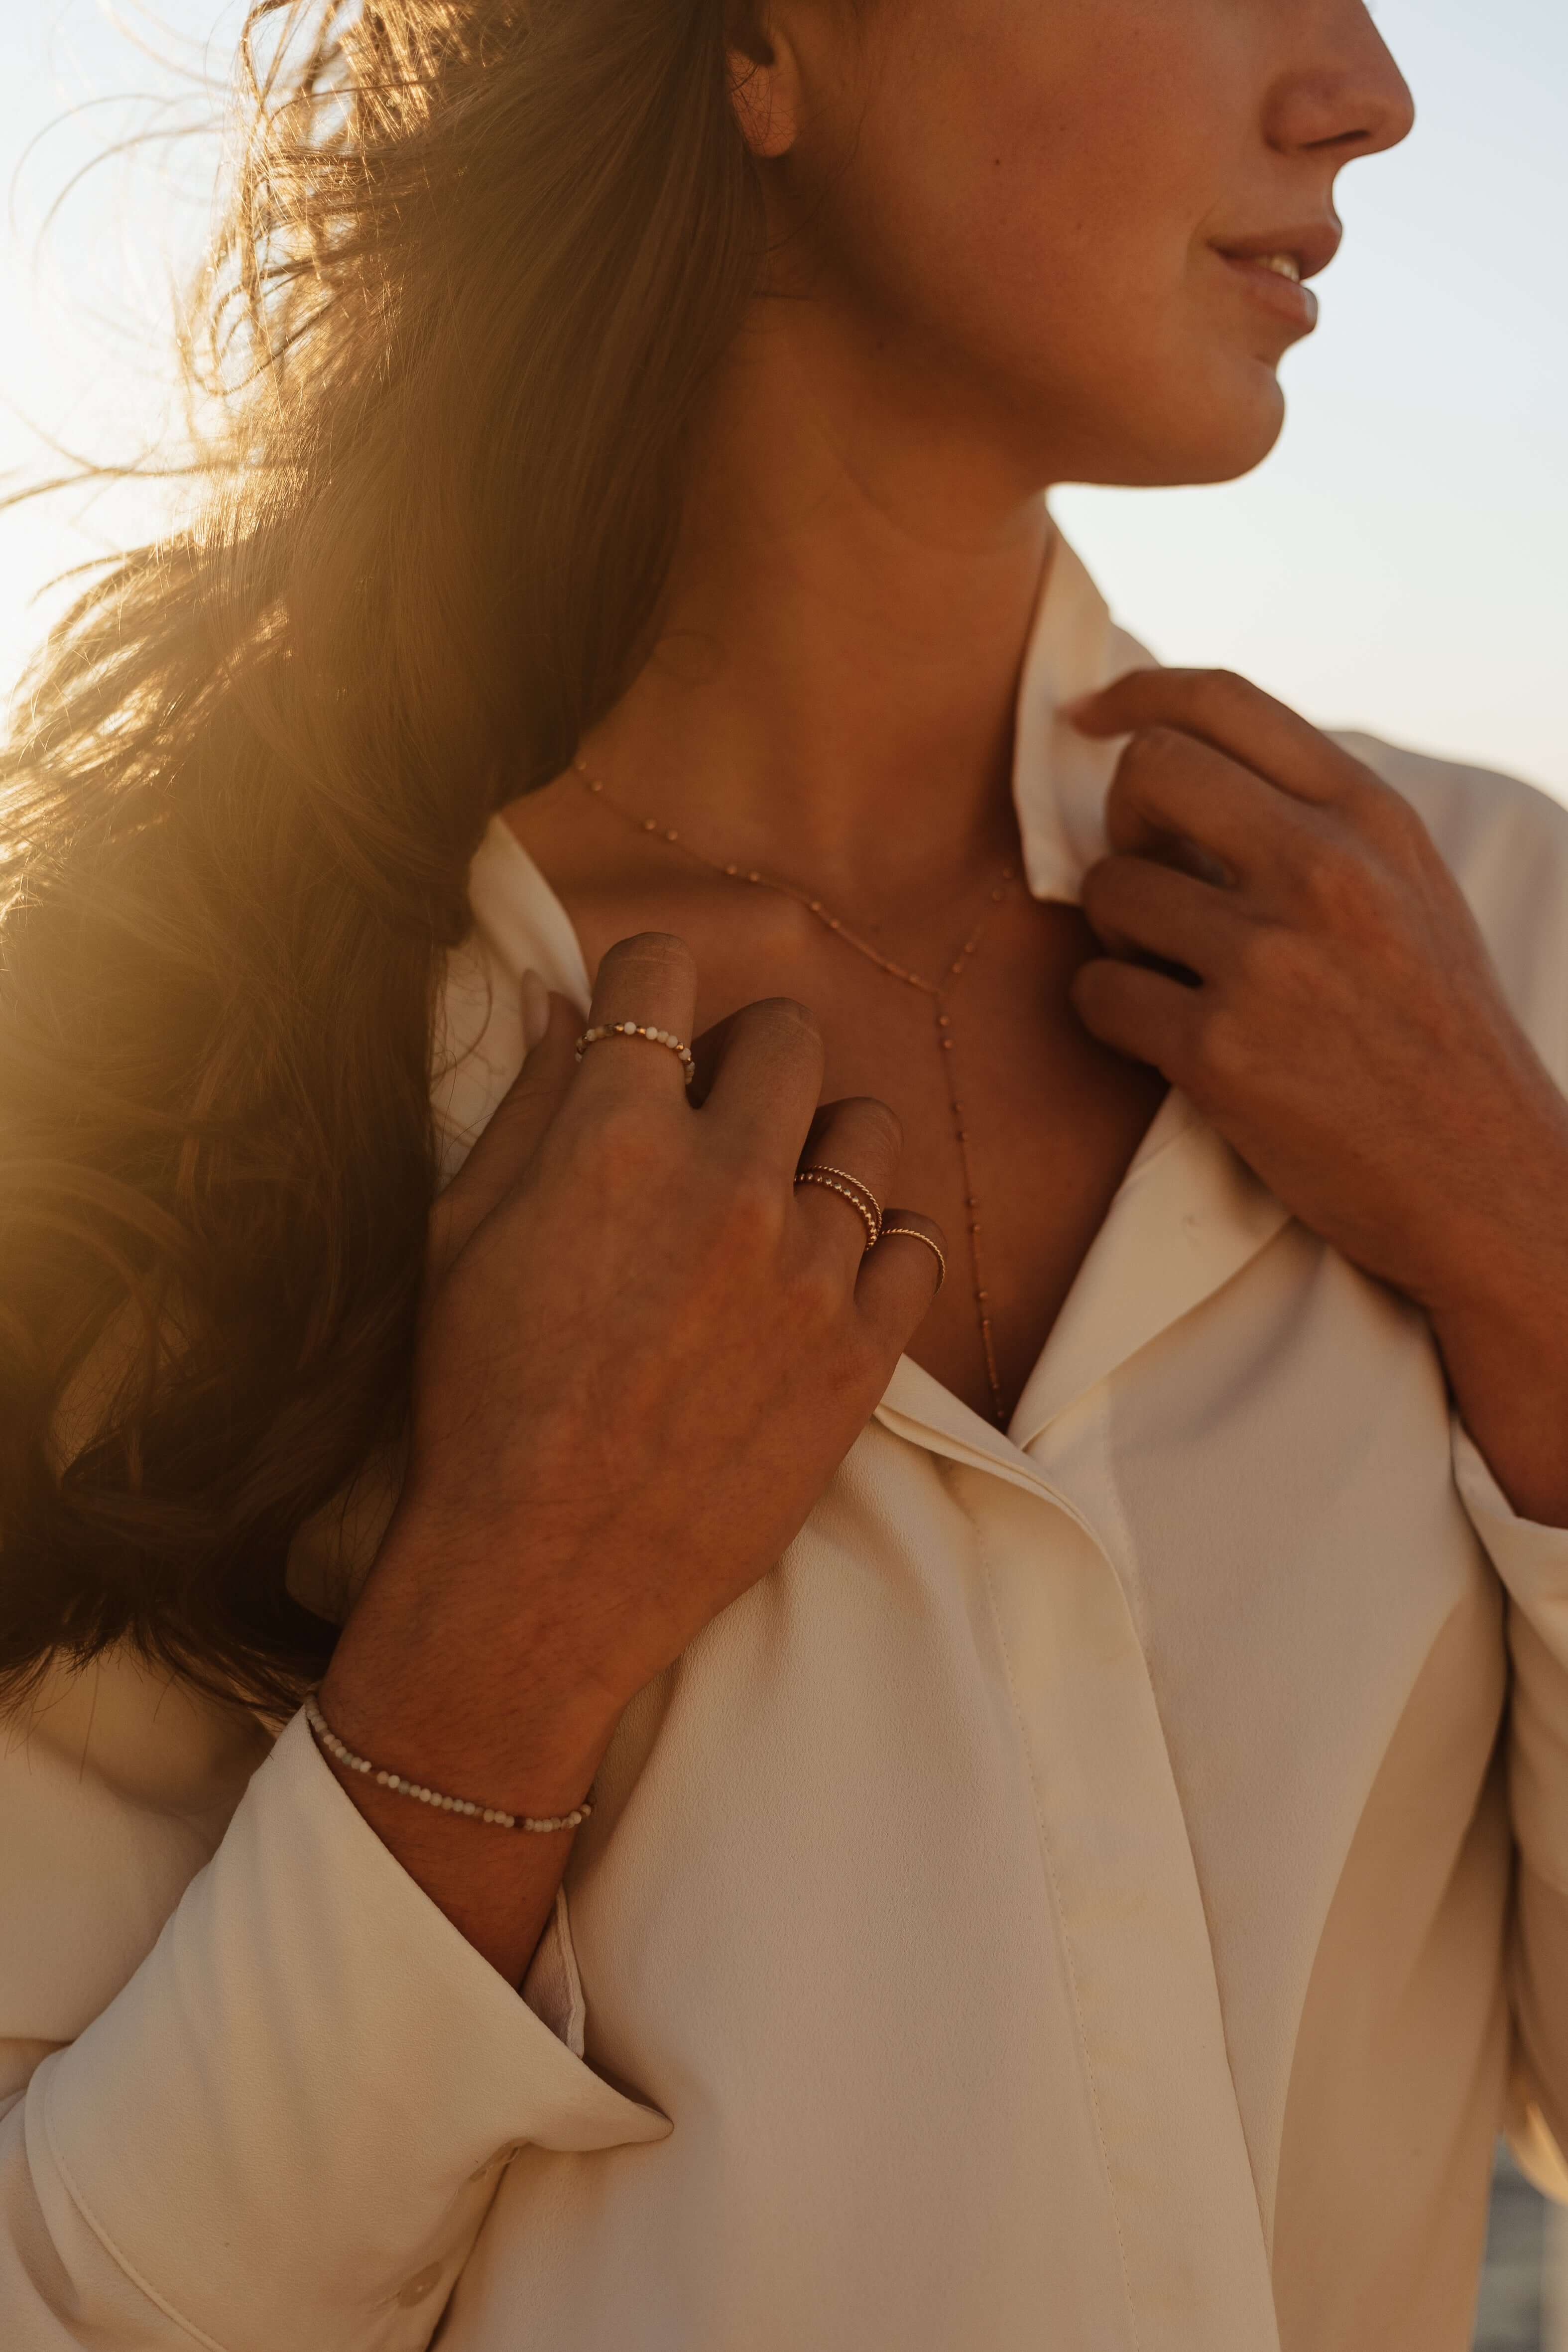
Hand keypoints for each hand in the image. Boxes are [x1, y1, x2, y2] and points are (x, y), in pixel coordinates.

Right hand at [320, 932, 943, 1970]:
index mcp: (614, 1137)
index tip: (646, 1022)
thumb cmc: (480, 1407)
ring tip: (780, 1197)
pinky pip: (917, 1240)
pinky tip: (825, 1274)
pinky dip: (877, 1243)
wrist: (541, 1576)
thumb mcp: (461, 1236)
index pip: (663, 970)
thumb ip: (529, 1105)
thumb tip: (569, 1006)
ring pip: (868, 1129)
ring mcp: (809, 1269)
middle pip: (788, 1035)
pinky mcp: (863, 1351)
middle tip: (717, 1113)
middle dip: (746, 1055)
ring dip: (822, 1144)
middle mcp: (726, 1182)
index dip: (648, 986)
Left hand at [1065, 668, 1567, 1522]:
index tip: (1086, 719)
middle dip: (1121, 823)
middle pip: (1148, 772)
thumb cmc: (1432, 1038)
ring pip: (1109, 888)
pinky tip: (1161, 1040)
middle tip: (1148, 882)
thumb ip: (1318, 824)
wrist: (1483, 1180)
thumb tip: (1188, 770)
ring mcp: (1269, 960)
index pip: (1224, 701)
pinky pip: (1098, 993)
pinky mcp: (1218, 1051)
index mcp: (1372, 819)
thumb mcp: (1408, 893)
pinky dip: (1110, 1015)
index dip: (1136, 696)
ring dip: (1117, 934)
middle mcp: (1324, 870)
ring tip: (1175, 977)